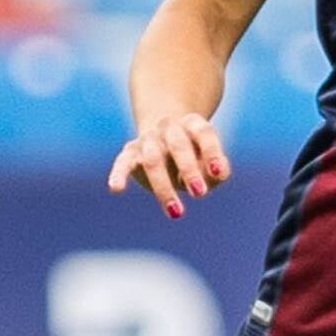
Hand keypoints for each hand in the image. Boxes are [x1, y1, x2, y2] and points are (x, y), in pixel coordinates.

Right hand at [107, 110, 229, 218]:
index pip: (204, 133)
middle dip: (189, 169)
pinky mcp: (130, 153)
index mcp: (192, 124)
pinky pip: (122, 163)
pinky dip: (118, 174)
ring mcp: (148, 139)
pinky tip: (116, 189)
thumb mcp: (211, 162)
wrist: (164, 141)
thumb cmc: (195, 157)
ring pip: (153, 159)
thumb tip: (216, 176)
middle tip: (200, 193)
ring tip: (176, 212)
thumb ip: (218, 170)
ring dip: (164, 186)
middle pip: (178, 144)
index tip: (218, 173)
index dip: (212, 151)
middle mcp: (169, 127)